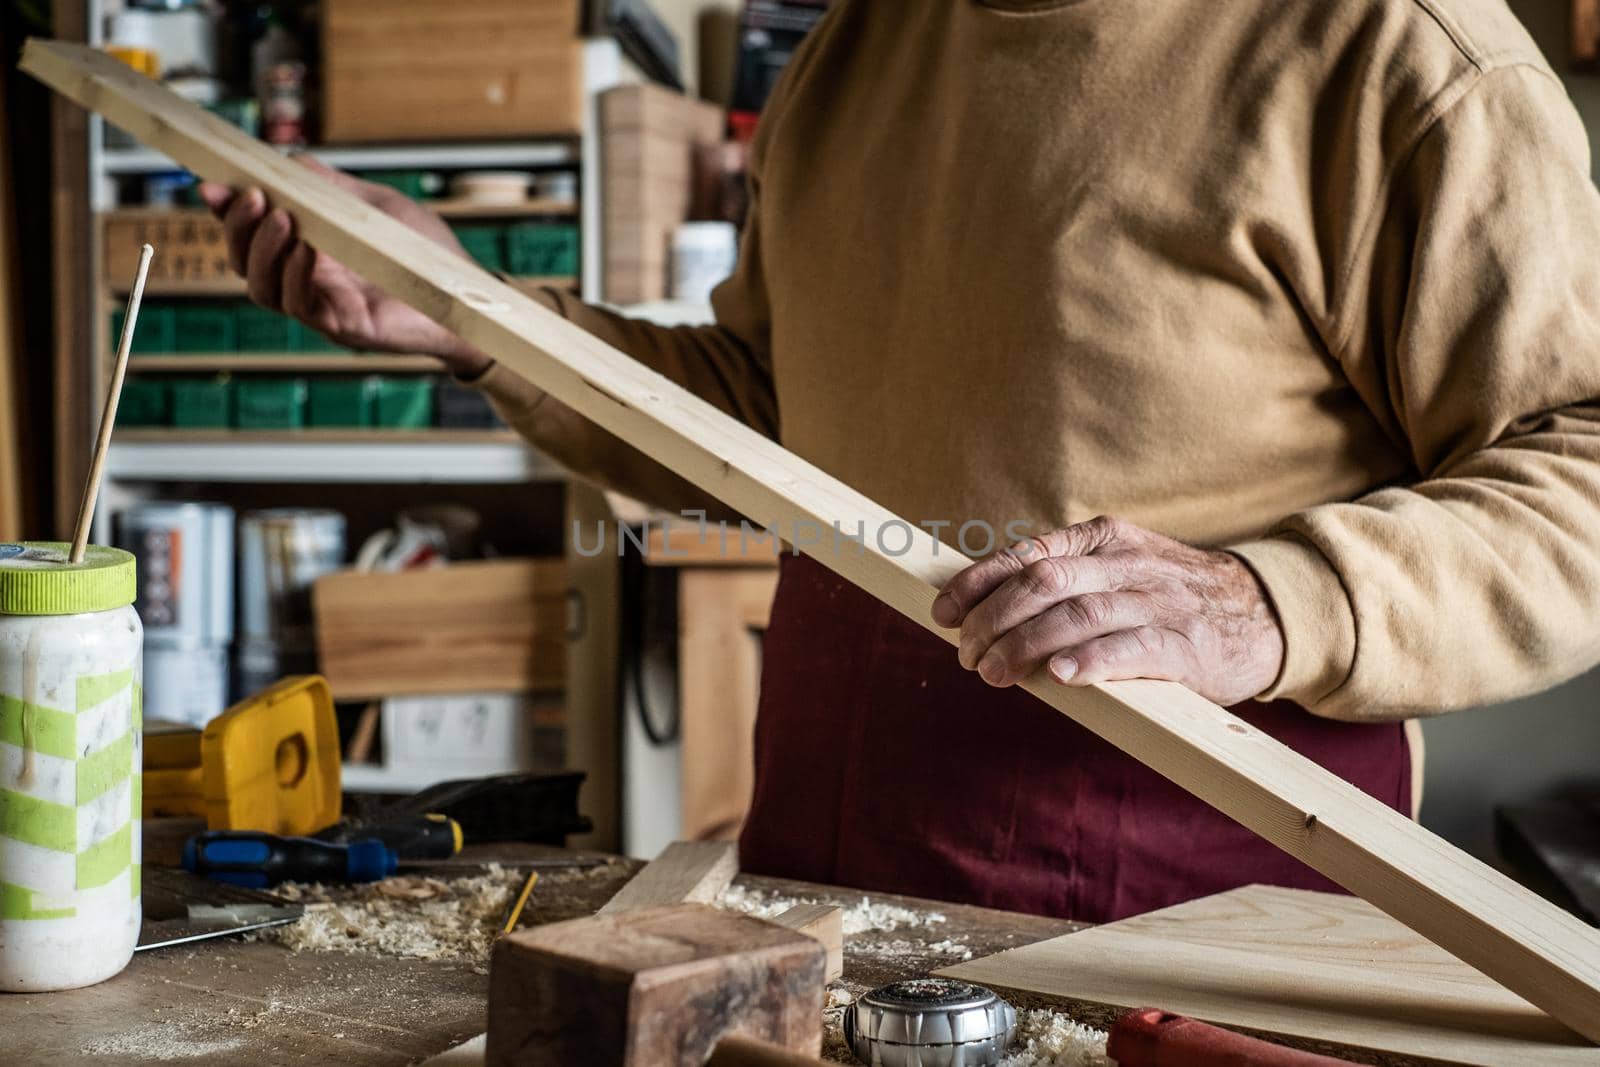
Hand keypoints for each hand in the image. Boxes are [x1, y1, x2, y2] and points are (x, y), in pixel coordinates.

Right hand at [197, 158, 491, 376]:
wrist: (467, 292)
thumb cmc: (424, 252)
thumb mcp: (374, 206)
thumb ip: (331, 187)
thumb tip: (287, 160)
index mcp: (306, 247)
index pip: (250, 232)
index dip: (225, 211)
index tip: (212, 184)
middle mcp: (304, 279)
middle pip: (243, 261)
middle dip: (237, 227)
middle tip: (252, 196)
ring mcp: (320, 305)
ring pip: (262, 287)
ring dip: (262, 251)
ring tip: (282, 218)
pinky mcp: (342, 326)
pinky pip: (302, 305)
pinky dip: (297, 275)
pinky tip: (310, 250)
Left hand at [930, 516, 1284, 705]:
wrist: (1264, 613)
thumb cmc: (1170, 597)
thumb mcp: (1120, 566)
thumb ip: (1065, 576)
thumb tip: (984, 602)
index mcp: (1106, 539)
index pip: (1028, 553)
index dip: (978, 582)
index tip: (942, 612)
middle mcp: (1129, 564)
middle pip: (1045, 580)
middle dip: (993, 618)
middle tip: (966, 654)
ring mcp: (1159, 603)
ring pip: (1079, 613)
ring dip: (1025, 645)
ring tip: (993, 673)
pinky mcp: (1185, 646)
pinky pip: (1131, 649)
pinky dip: (1090, 661)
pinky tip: (1059, 676)